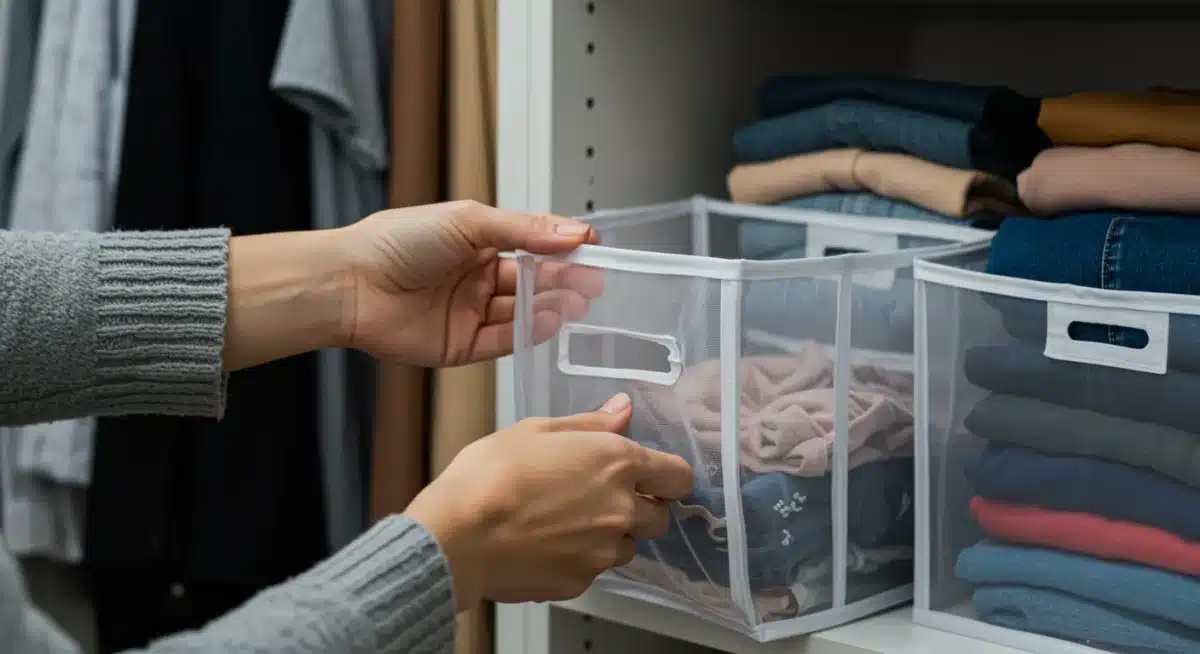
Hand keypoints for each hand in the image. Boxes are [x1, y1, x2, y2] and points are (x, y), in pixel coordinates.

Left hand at [338, 200, 604, 366]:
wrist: (351, 283)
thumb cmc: (396, 242)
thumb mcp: (468, 221)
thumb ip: (524, 229)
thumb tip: (572, 231)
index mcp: (476, 242)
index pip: (531, 245)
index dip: (562, 247)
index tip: (592, 248)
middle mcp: (475, 278)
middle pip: (532, 281)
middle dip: (564, 280)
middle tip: (594, 281)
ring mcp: (470, 313)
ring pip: (522, 312)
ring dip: (551, 306)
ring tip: (578, 301)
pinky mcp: (462, 346)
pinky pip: (504, 340)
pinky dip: (528, 332)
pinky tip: (549, 320)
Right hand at [404, 393, 693, 608]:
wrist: (457, 536)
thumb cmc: (489, 476)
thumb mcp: (536, 430)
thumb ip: (589, 424)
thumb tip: (622, 409)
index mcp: (616, 462)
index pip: (678, 475)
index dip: (668, 475)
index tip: (654, 476)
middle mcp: (620, 509)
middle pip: (660, 517)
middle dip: (642, 507)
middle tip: (604, 498)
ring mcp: (602, 551)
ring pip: (628, 547)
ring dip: (612, 536)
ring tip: (569, 522)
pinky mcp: (580, 582)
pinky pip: (594, 571)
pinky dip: (580, 559)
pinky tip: (547, 544)